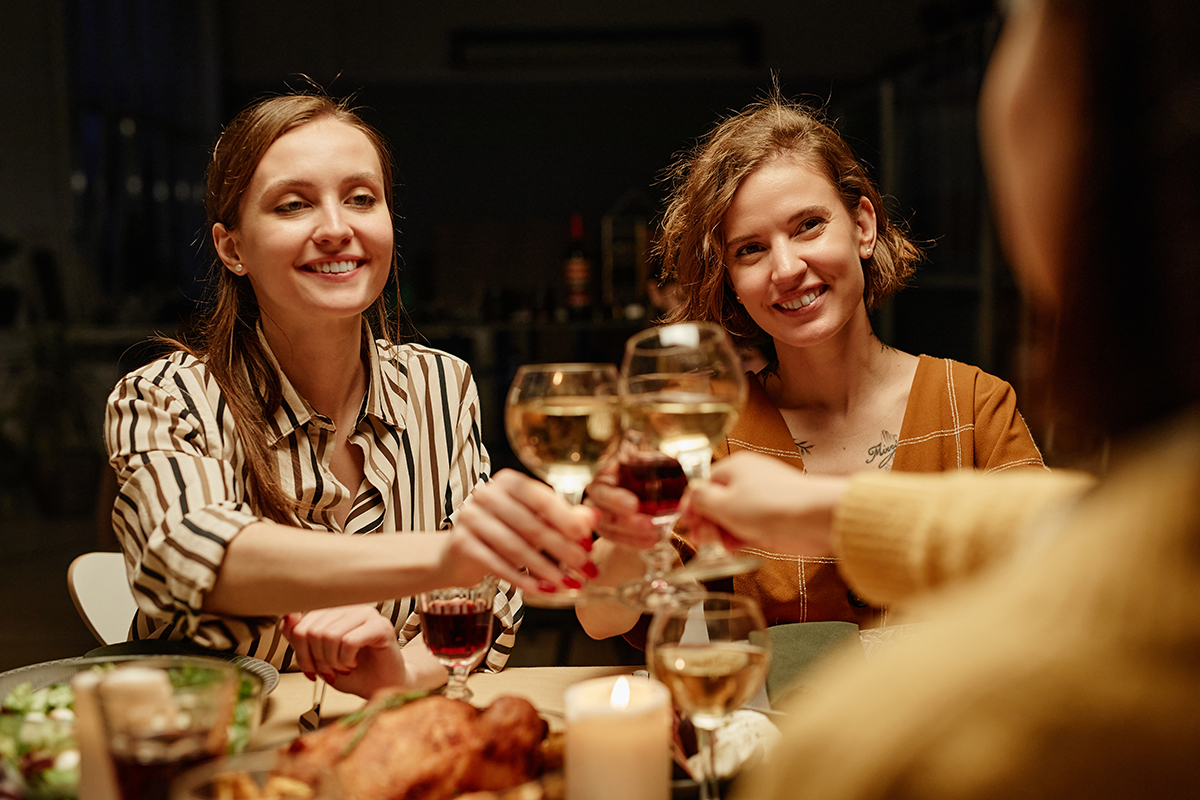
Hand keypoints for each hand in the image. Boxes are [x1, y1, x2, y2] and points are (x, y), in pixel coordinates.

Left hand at [280, 604, 406, 698]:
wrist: (382, 685)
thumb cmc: (355, 672)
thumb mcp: (318, 658)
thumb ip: (301, 638)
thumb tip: (287, 618)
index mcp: (334, 611)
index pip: (301, 624)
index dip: (301, 653)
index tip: (311, 667)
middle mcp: (350, 608)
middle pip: (313, 631)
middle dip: (317, 660)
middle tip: (330, 670)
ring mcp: (367, 614)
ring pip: (329, 635)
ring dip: (332, 661)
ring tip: (342, 666)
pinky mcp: (381, 627)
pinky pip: (349, 641)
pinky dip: (346, 659)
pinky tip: (353, 663)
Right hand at [445, 469, 598, 592]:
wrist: (458, 553)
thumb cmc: (503, 532)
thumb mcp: (535, 521)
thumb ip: (564, 518)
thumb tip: (594, 518)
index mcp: (508, 482)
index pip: (543, 499)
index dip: (567, 522)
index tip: (588, 542)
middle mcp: (486, 494)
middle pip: (532, 525)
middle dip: (563, 551)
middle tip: (585, 569)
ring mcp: (470, 517)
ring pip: (516, 547)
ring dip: (546, 569)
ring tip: (568, 584)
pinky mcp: (461, 543)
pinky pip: (497, 565)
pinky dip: (522, 580)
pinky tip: (542, 590)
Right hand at [585, 461, 662, 551]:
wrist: (634, 486)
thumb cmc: (638, 472)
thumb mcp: (644, 463)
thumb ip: (648, 463)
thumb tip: (659, 464)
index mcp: (603, 478)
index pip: (603, 491)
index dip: (616, 500)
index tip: (634, 506)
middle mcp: (595, 497)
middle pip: (604, 515)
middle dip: (628, 522)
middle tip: (650, 525)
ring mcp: (597, 516)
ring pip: (609, 530)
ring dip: (634, 534)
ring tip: (656, 534)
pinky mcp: (604, 530)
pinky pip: (616, 540)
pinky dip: (634, 542)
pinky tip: (651, 541)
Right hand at [682, 452, 846, 556]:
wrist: (814, 519)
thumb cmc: (770, 506)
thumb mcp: (725, 503)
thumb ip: (701, 499)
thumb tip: (691, 494)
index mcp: (734, 468)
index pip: (703, 485)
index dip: (691, 506)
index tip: (685, 524)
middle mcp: (747, 481)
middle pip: (716, 502)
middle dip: (706, 522)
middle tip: (702, 539)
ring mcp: (761, 501)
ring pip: (731, 518)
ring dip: (721, 533)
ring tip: (719, 546)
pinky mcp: (772, 520)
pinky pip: (747, 528)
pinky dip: (739, 538)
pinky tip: (735, 548)